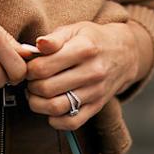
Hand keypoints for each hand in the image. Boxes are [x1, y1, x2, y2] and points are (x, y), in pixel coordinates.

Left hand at [23, 21, 140, 130]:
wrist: (124, 54)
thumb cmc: (92, 40)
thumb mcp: (74, 30)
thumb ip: (54, 38)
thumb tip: (36, 46)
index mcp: (84, 49)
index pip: (43, 67)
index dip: (28, 69)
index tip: (30, 66)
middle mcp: (92, 72)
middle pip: (46, 89)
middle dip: (31, 86)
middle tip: (31, 80)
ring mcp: (96, 92)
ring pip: (56, 107)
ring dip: (37, 104)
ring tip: (36, 95)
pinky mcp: (97, 107)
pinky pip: (71, 123)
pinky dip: (55, 120)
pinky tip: (51, 108)